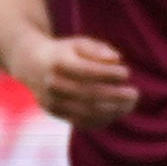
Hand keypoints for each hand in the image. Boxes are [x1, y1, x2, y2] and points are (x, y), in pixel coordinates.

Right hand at [17, 33, 138, 128]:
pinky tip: (117, 112)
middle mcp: (52, 84)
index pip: (87, 71)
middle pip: (87, 94)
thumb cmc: (65, 52)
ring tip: (130, 104)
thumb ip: (98, 49)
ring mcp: (52, 102)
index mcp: (58, 63)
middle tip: (135, 94)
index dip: (109, 74)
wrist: (32, 65)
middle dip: (115, 96)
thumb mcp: (79, 43)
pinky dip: (102, 119)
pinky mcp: (55, 113)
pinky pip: (81, 122)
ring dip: (112, 110)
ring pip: (85, 112)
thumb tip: (116, 59)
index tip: (126, 73)